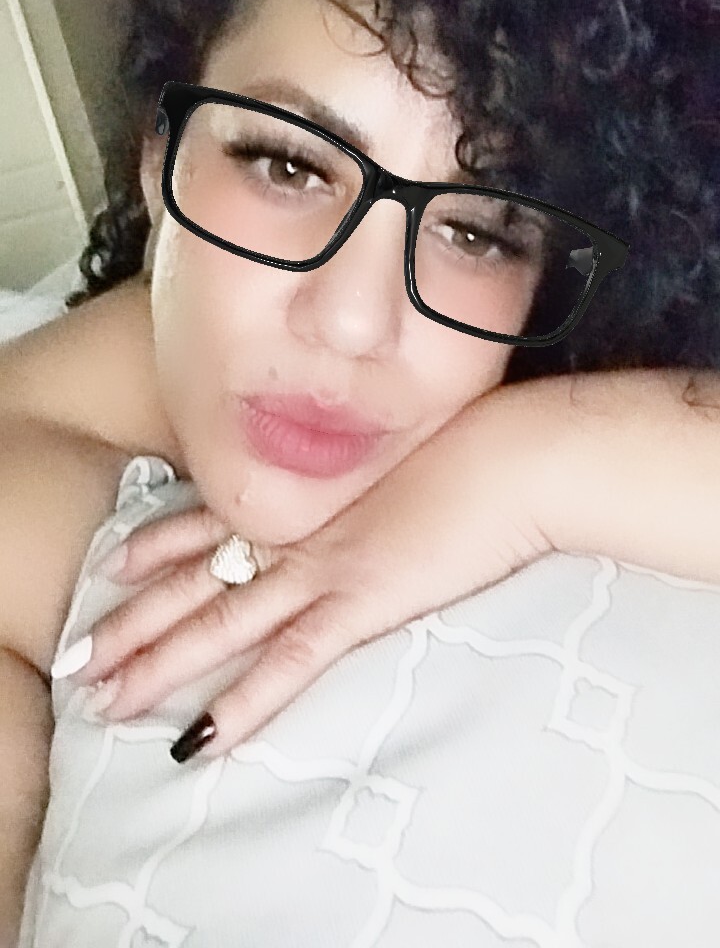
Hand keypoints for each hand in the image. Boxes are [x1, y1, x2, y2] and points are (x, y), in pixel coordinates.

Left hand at [65, 381, 558, 760]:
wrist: (519, 455)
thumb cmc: (480, 448)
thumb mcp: (409, 456)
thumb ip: (370, 480)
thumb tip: (367, 494)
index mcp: (313, 495)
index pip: (215, 522)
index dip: (159, 543)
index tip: (116, 560)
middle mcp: (303, 530)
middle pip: (197, 578)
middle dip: (136, 619)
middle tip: (85, 652)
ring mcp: (326, 565)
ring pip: (221, 622)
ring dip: (159, 662)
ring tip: (107, 697)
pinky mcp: (362, 601)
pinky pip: (289, 662)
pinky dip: (243, 702)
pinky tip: (204, 737)